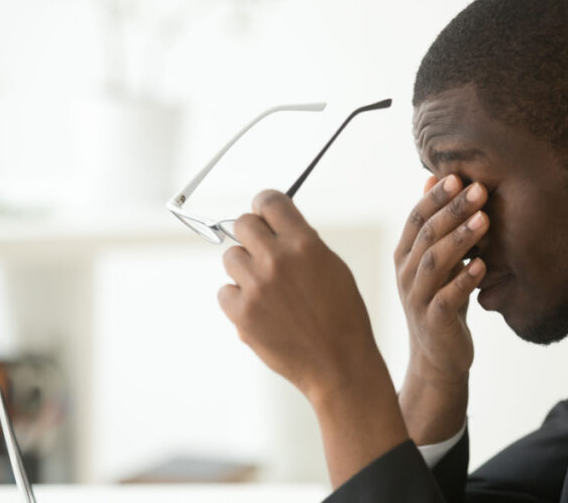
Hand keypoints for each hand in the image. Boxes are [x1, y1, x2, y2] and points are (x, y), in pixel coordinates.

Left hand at [216, 189, 378, 401]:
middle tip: (263, 251)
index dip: (265, 205)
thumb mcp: (334, 268)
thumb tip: (278, 228)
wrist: (339, 365)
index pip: (270, 201)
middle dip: (252, 235)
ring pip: (231, 257)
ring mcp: (256, 288)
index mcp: (305, 244)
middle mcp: (277, 260)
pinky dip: (238, 299)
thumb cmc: (342, 318)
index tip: (264, 213)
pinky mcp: (242, 314)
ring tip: (267, 288)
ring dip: (244, 268)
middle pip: (242, 224)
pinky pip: (224, 291)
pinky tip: (260, 310)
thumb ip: (304, 244)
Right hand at [394, 175, 488, 442]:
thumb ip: (435, 223)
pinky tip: (483, 265)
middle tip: (479, 190)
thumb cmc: (442, 300)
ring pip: (435, 262)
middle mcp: (406, 273)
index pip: (416, 218)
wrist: (439, 357)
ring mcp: (417, 297)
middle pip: (426, 234)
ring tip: (485, 221)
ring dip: (460, 239)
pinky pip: (447, 297)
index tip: (459, 176)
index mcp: (405, 255)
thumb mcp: (438, 260)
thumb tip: (434, 178)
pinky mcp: (433, 320)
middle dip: (453, 210)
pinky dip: (465, 280)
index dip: (436, 197)